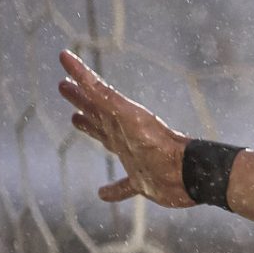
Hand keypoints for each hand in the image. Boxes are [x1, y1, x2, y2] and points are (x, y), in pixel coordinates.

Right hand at [56, 50, 192, 207]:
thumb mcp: (126, 115)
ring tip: (77, 121)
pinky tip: (102, 194)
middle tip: (65, 88)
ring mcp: (134, 158)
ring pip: (107, 141)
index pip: (93, 95)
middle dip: (81, 101)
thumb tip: (69, 58)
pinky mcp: (143, 182)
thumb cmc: (159, 143)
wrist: (189, 174)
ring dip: (92, 130)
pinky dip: (113, 190)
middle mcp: (124, 136)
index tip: (64, 58)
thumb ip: (101, 93)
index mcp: (119, 119)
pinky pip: (124, 187)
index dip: (79, 78)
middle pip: (97, 114)